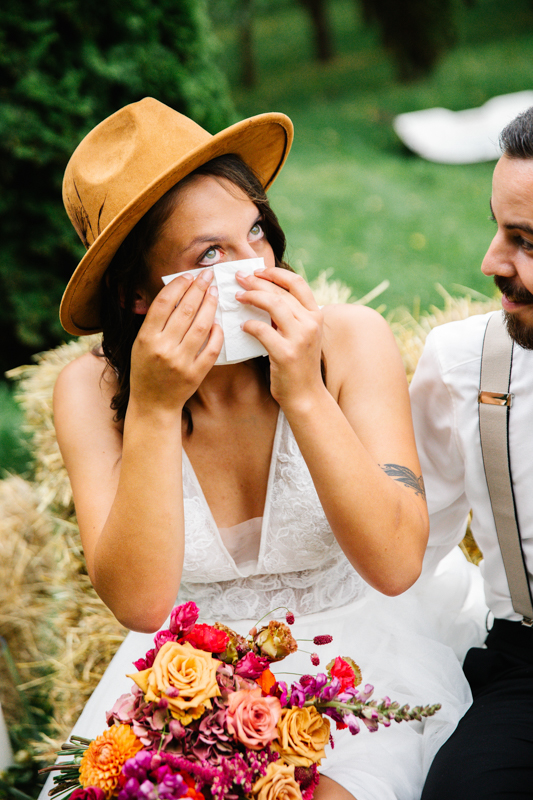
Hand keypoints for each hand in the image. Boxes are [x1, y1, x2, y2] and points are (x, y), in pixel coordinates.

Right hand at [130, 270, 222, 413]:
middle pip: (185, 311)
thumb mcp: (140, 344)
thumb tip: (176, 293)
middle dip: (198, 289)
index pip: (164, 304)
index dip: (178, 286)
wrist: (153, 404)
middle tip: (207, 276)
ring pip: (201, 326)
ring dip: (210, 306)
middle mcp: (163, 348)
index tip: (188, 276)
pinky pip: (211, 349)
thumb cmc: (145, 370)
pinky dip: (217, 333)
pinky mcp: (196, 374)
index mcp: (146, 338)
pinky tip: (217, 322)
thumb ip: (155, 323)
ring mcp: (181, 362)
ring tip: (214, 293)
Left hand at [235, 266, 324, 409]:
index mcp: (316, 314)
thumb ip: (289, 316)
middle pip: (281, 292)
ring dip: (252, 297)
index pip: (297, 283)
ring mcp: (300, 338)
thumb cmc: (298, 364)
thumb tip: (263, 295)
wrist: (305, 396)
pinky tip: (242, 326)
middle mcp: (311, 323)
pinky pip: (263, 331)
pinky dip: (250, 325)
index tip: (257, 271)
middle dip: (256, 282)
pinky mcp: (286, 353)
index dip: (275, 273)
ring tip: (237, 296)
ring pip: (273, 305)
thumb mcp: (301, 335)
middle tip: (238, 278)